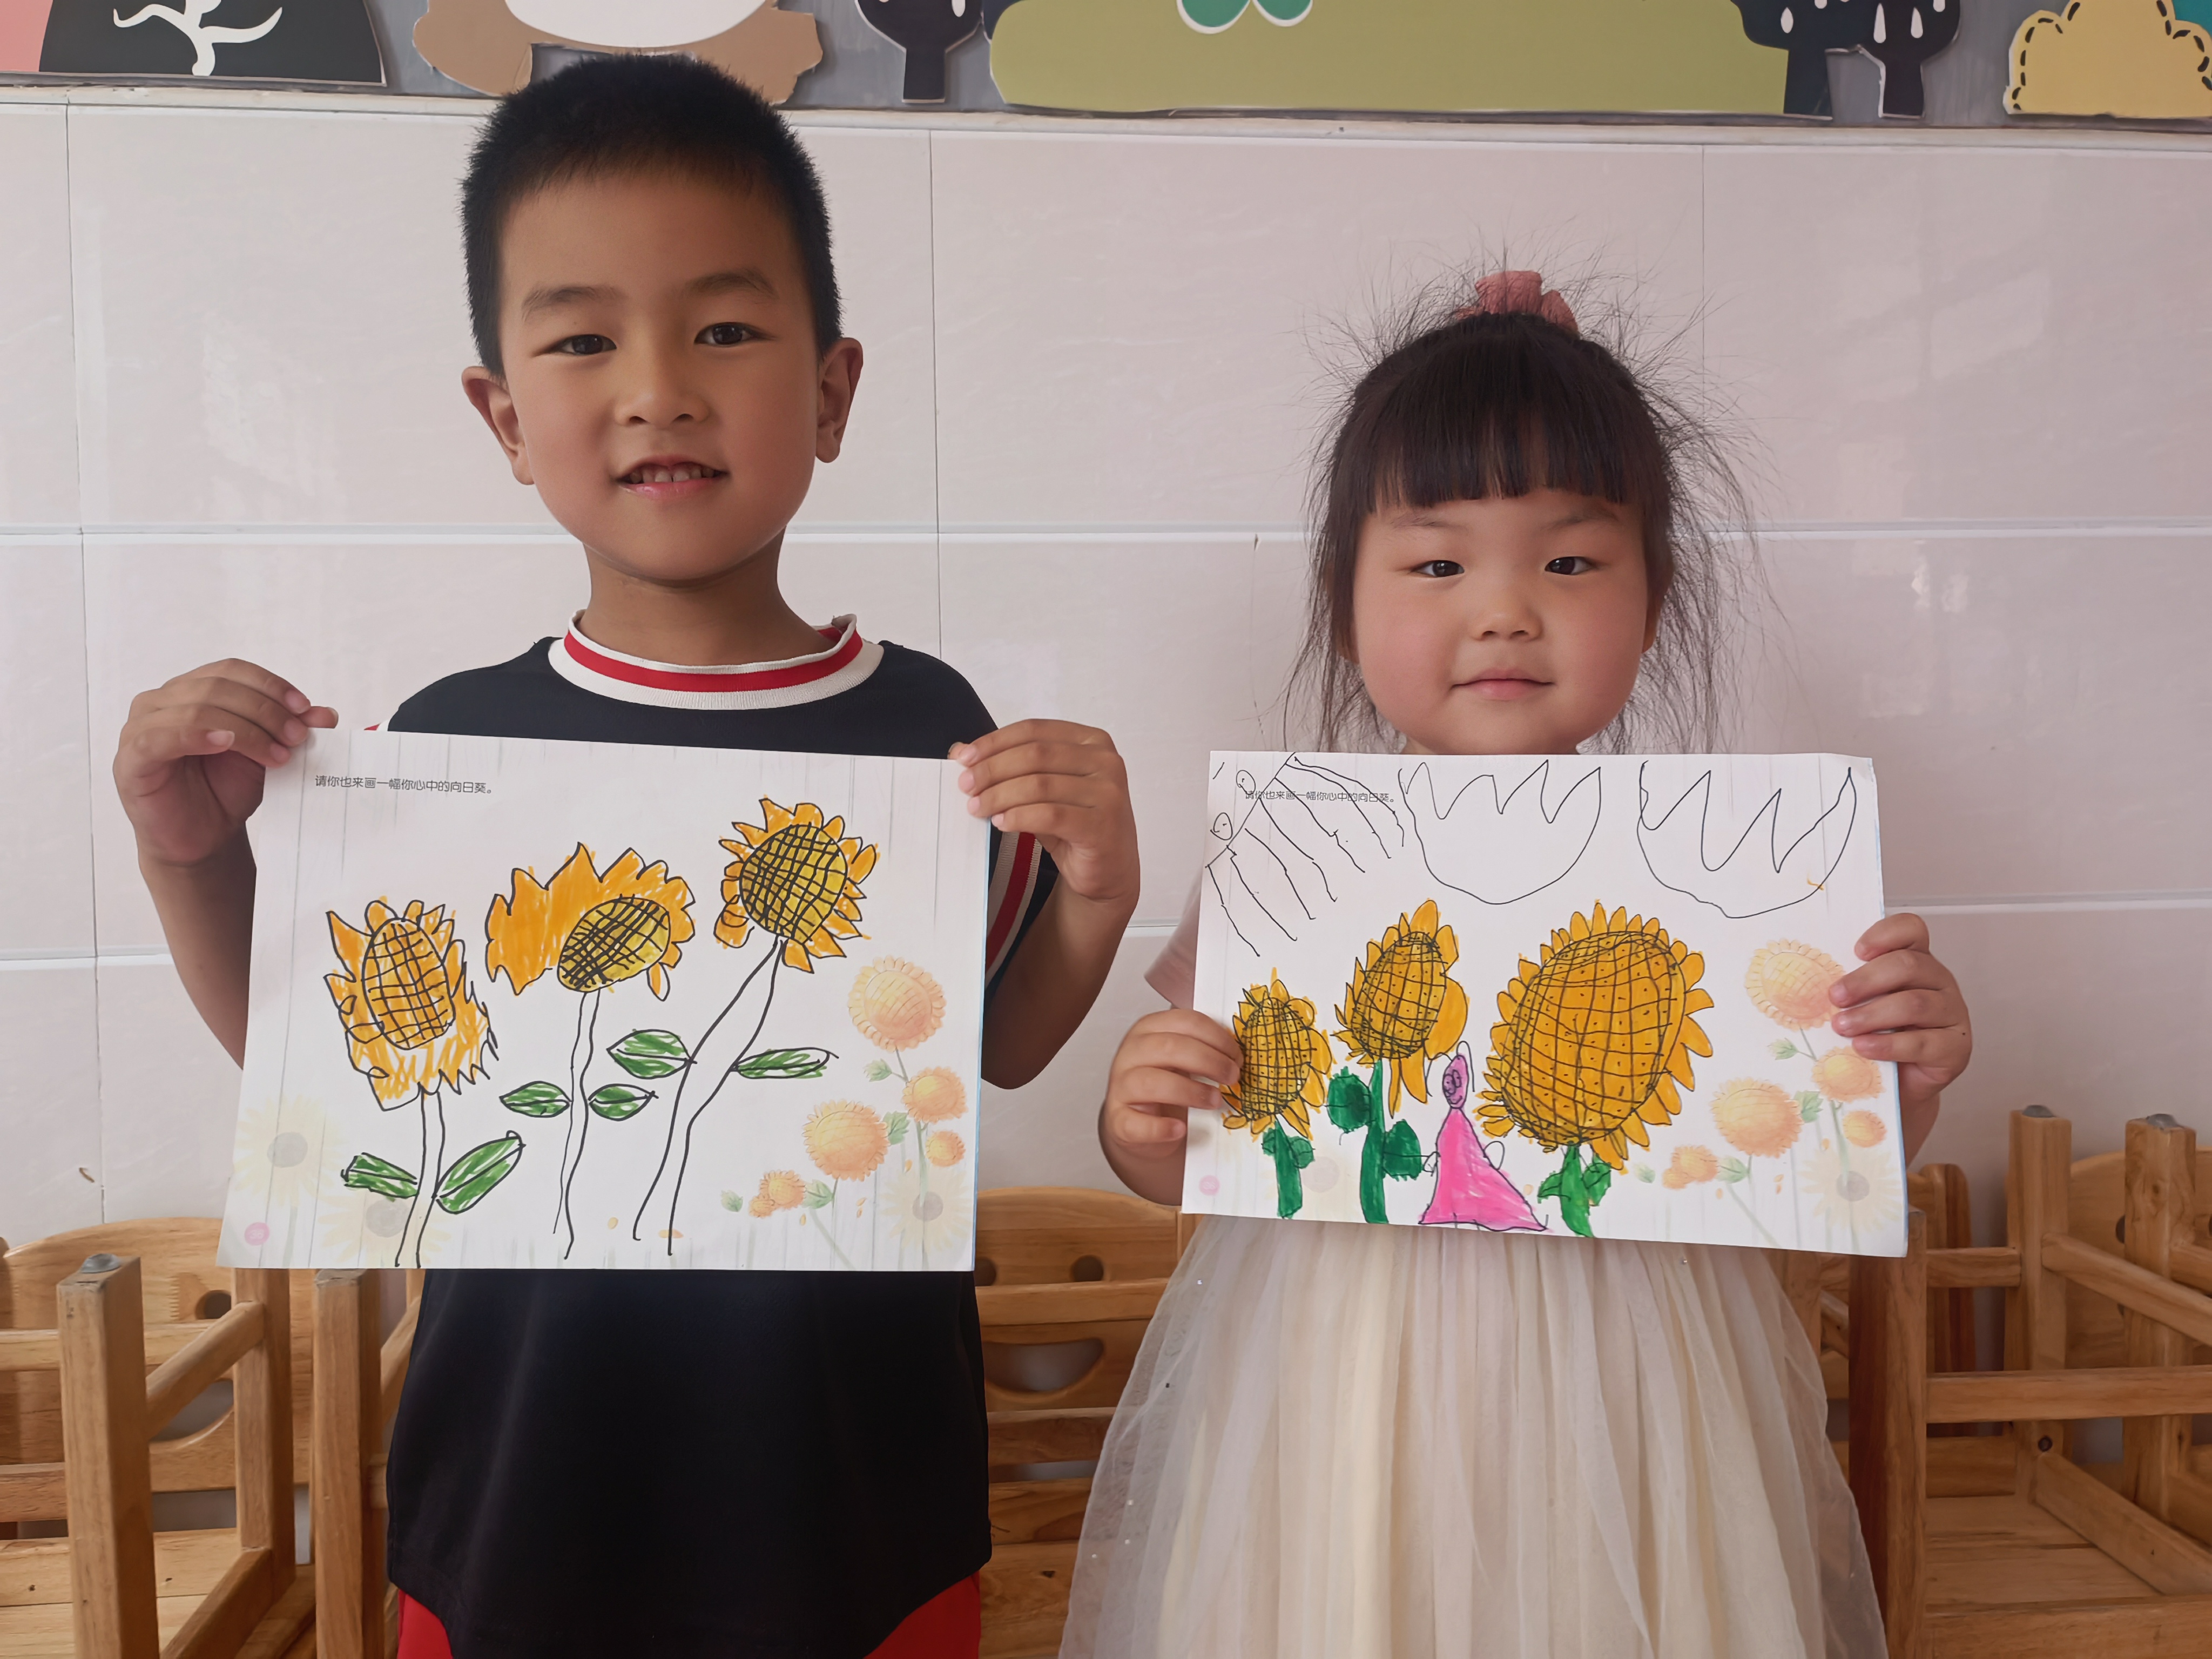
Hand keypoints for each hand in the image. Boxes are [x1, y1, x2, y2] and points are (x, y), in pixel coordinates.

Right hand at [115, 660, 336, 868]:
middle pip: (217, 687)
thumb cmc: (226, 790)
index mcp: (192, 690)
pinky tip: (226, 744)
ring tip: (276, 754)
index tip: (305, 707)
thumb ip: (291, 729)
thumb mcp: (266, 753)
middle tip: (296, 736)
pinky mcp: (131, 758)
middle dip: (265, 710)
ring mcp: (140, 726)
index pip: (231, 670)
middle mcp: (162, 701)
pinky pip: (161, 736)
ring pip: (196, 709)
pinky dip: (198, 735)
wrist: (203, 837)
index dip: (270, 684)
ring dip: (245, 729)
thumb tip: (327, 713)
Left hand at [953, 720, 1138, 915]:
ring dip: (1000, 795)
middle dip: (992, 769)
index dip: (995, 742)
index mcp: (1092, 740)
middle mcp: (1105, 761)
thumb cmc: (1074, 825)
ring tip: (977, 807)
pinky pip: (1050, 815)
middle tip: (966, 786)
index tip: (963, 758)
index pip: (1035, 730)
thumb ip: (1010, 767)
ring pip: (1039, 785)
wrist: (1109, 869)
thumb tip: (959, 750)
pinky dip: (1019, 817)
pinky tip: (1001, 822)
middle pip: (1035, 754)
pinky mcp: (1102, 825)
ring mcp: (1108, 793)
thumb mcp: (1042, 790)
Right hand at [1099, 1009, 1239, 1202]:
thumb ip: (1204, 1050)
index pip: (1184, 1021)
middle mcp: (1131, 1053)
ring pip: (1150, 1081)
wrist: (1140, 1124)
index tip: (1237, 1055)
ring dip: (1190, 1091)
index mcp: (1150, 1029)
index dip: (1216, 1037)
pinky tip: (1179, 1129)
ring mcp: (1121, 1086)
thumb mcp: (1184, 1060)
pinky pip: (1135, 1123)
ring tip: (1215, 1101)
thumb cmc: (1168, 1085)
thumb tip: (1241, 1054)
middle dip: (1209, 1061)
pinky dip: (1159, 1127)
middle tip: (1233, 1076)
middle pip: (1169, 1047)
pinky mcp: (1118, 1119)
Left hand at [1830, 913, 1971, 1119]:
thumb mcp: (1862, 1004)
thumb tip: (1810, 981)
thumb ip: (1851, 988)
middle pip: (1909, 965)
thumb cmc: (1877, 1035)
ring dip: (1871, 1014)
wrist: (1899, 1084)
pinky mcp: (1956, 1047)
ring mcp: (1953, 1013)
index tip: (1856, 950)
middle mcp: (1939, 981)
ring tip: (1841, 1026)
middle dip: (1865, 980)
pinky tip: (1863, 1047)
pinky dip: (1887, 1045)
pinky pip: (1922, 1042)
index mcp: (1917, 960)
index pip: (1911, 929)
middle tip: (1834, 997)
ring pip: (1914, 1003)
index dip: (1885, 934)